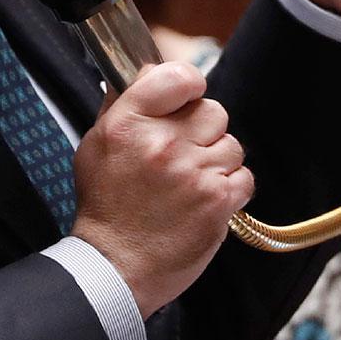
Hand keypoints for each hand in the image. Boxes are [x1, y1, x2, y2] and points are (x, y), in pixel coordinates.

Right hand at [71, 62, 251, 318]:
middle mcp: (162, 144)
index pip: (178, 76)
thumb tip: (147, 73)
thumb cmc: (106, 208)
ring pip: (231, 144)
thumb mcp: (96, 146)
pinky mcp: (217, 202)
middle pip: (213, 110)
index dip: (189, 84)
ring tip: (191, 181)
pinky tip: (206, 199)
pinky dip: (231, 188)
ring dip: (217, 161)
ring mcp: (193, 173)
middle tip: (184, 151)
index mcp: (129, 124)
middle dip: (204, 129)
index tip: (187, 96)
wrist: (116, 266)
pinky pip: (244, 177)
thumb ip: (122, 105)